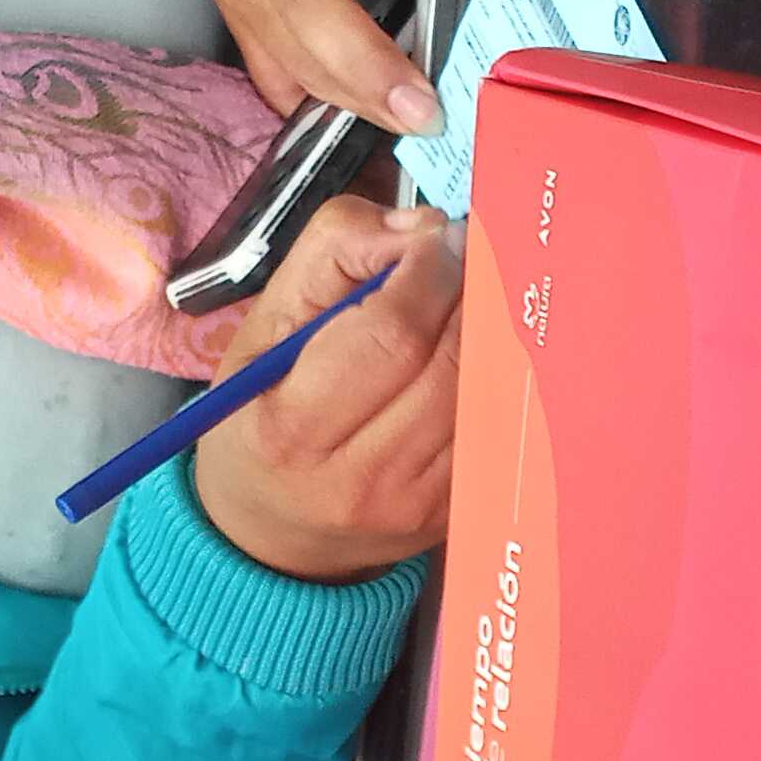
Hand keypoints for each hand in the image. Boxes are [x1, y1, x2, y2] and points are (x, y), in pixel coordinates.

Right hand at [192, 197, 460, 582]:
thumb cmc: (261, 414)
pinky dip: (498, 377)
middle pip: (450, 361)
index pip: (391, 332)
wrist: (271, 532)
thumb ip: (332, 253)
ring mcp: (414, 506)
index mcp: (292, 429)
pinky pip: (499, 428)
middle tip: (468, 261)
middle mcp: (358, 479)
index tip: (437, 240)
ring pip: (486, 394)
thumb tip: (421, 229)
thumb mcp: (265, 325)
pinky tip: (480, 353)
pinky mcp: (453, 515)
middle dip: (469, 294)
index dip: (428, 271)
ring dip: (491, 332)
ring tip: (473, 301)